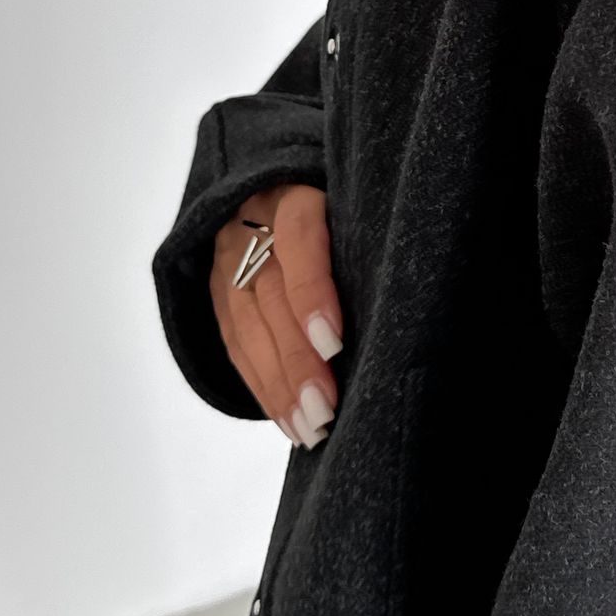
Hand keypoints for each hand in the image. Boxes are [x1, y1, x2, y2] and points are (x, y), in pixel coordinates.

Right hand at [209, 182, 344, 445]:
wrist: (279, 186)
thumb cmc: (345, 207)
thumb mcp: (354, 208)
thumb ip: (369, 245)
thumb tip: (398, 315)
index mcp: (293, 194)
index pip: (302, 241)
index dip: (313, 293)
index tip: (334, 343)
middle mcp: (252, 225)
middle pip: (271, 297)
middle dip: (297, 360)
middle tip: (324, 410)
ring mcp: (228, 260)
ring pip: (247, 328)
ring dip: (278, 386)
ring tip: (308, 428)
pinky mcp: (217, 292)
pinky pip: (235, 345)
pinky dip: (261, 386)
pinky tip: (286, 419)